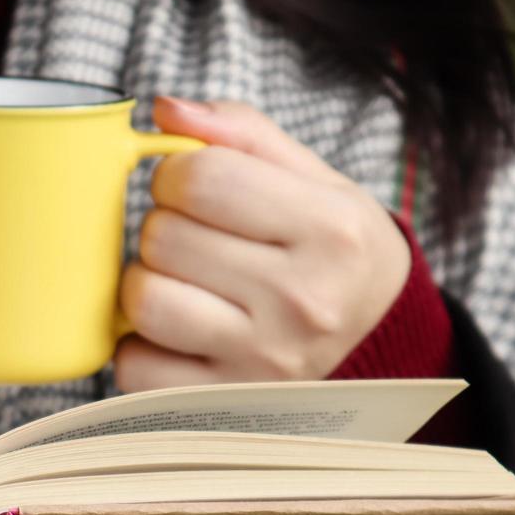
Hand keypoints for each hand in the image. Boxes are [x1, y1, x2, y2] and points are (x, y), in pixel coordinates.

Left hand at [115, 96, 410, 390]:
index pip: (201, 178)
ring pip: (143, 300)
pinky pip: (134, 366)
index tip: (192, 186)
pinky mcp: (226, 404)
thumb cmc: (334, 251)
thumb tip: (162, 110)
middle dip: (164, 226)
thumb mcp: (315, 180)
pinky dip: (138, 346)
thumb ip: (241, 132)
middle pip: (164, 237)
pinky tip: (175, 332)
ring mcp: (263, 361)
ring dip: (146, 282)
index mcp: (330, 230)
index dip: (176, 173)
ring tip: (181, 281)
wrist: (380, 344)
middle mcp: (302, 300)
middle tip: (194, 237)